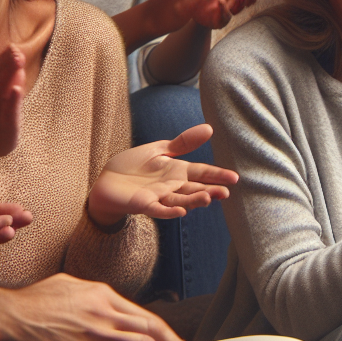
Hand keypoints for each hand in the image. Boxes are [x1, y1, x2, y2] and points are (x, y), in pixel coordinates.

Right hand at [0, 273, 197, 340]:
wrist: (8, 318)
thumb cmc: (33, 302)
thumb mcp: (69, 285)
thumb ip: (92, 295)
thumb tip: (104, 300)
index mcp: (103, 295)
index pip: (144, 316)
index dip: (165, 332)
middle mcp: (105, 312)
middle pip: (151, 331)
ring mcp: (95, 335)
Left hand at [88, 124, 237, 226]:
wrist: (106, 181)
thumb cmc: (133, 166)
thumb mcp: (159, 149)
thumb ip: (183, 142)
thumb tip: (210, 128)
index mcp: (177, 171)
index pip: (201, 173)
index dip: (217, 175)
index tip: (235, 178)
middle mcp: (171, 186)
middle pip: (194, 189)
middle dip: (210, 191)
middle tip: (225, 193)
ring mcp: (158, 196)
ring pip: (180, 200)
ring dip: (193, 201)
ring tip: (207, 198)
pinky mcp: (143, 204)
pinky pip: (158, 209)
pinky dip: (169, 211)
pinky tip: (181, 212)